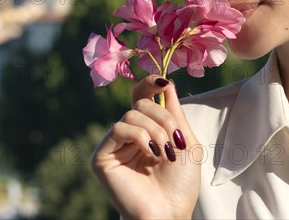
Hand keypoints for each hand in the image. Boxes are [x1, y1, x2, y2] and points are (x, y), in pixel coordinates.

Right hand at [90, 76, 201, 218]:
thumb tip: (167, 81)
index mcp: (148, 129)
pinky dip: (139, 137)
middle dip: (164, 118)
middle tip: (174, 141)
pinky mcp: (102, 157)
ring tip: (165, 153)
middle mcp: (129, 134)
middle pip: (141, 103)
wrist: (171, 211)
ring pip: (131, 114)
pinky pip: (119, 129)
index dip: (149, 83)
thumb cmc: (181, 183)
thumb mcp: (186, 141)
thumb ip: (175, 112)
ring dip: (155, 130)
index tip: (164, 82)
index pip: (142, 96)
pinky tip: (150, 153)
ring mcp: (115, 145)